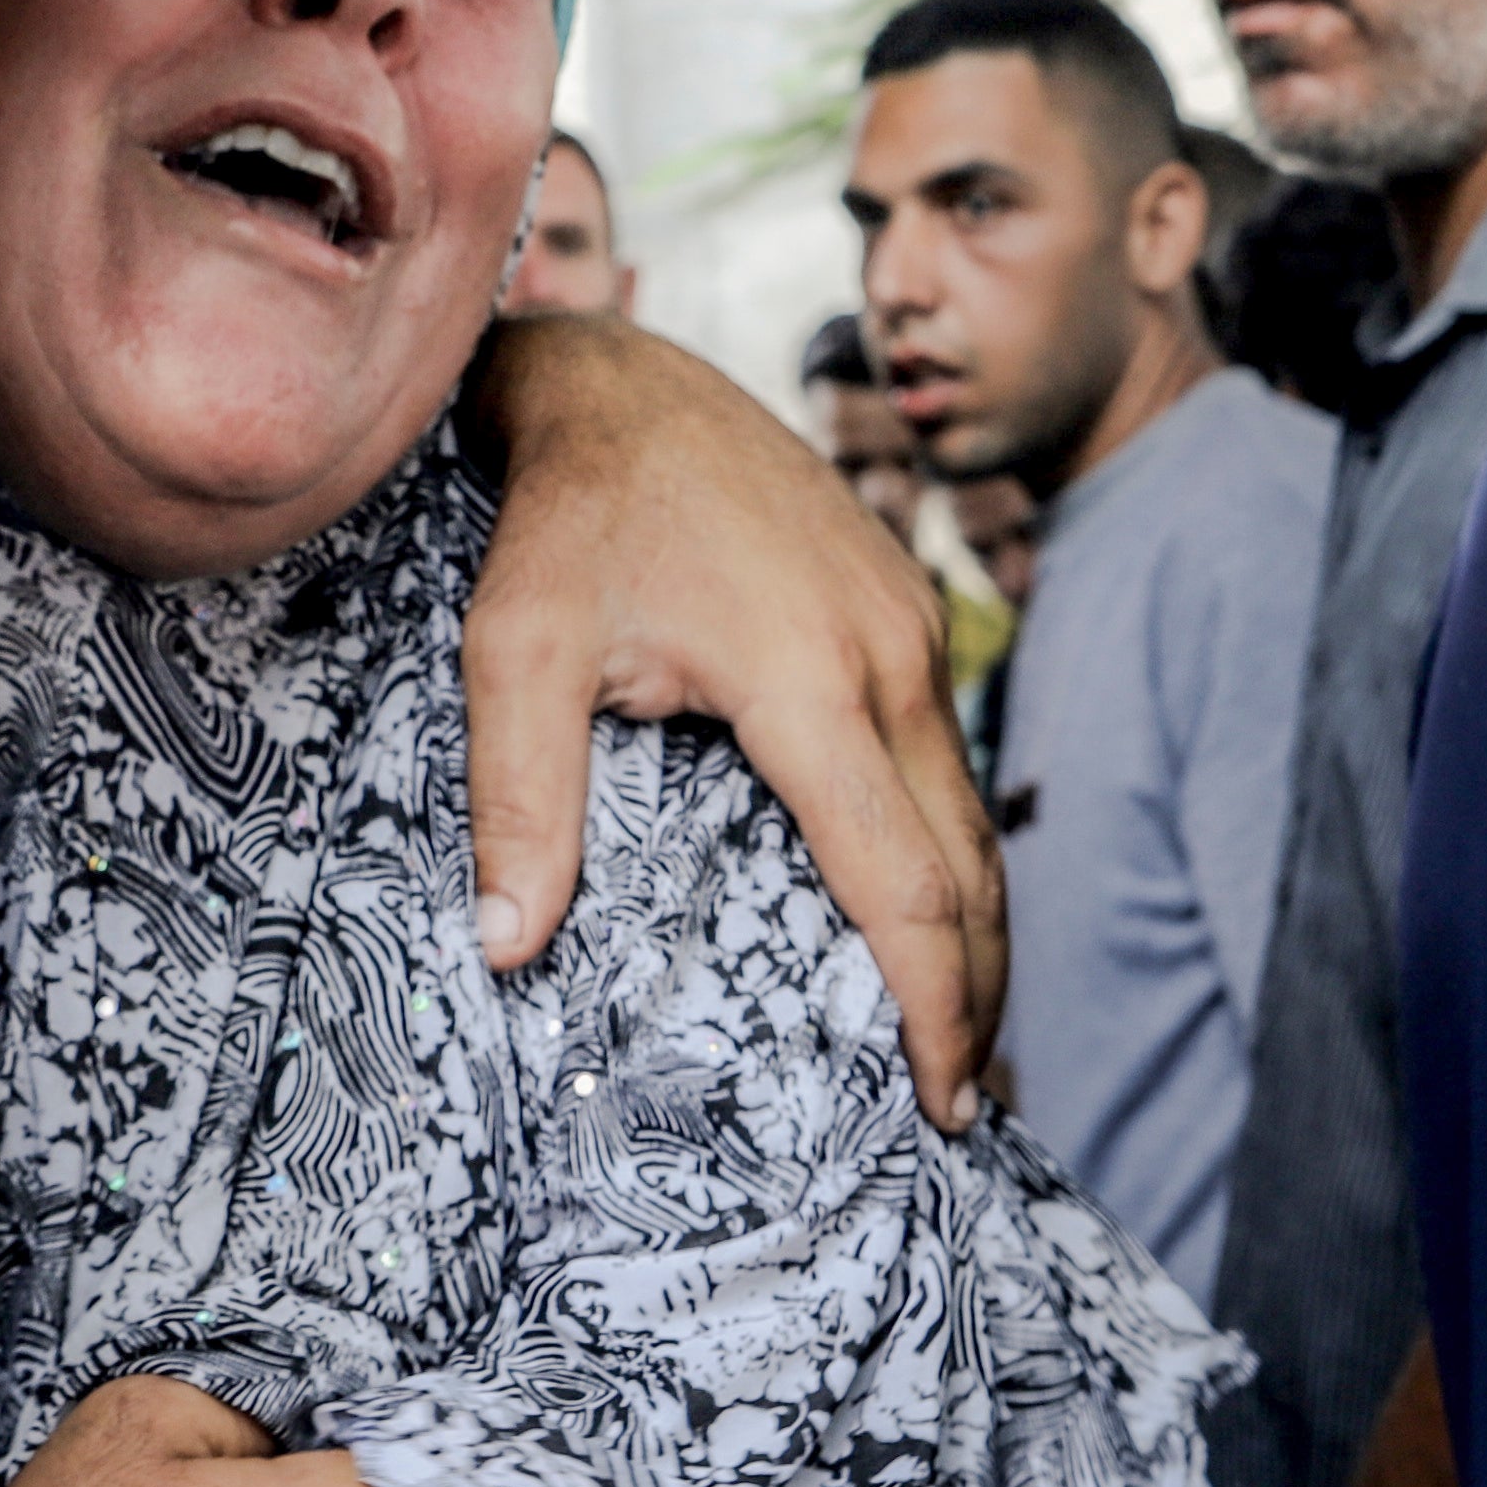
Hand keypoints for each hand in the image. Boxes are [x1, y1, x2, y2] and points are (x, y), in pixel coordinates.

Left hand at [463, 310, 1004, 1124]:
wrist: (619, 382)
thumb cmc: (563, 519)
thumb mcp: (514, 651)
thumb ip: (517, 800)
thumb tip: (506, 950)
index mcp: (807, 680)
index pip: (903, 880)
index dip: (931, 1002)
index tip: (939, 1098)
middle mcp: (886, 655)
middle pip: (971, 864)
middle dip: (979, 995)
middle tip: (965, 1104)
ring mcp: (909, 626)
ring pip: (974, 813)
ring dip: (980, 928)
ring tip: (964, 1035)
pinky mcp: (905, 610)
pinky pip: (951, 758)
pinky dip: (958, 851)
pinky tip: (931, 907)